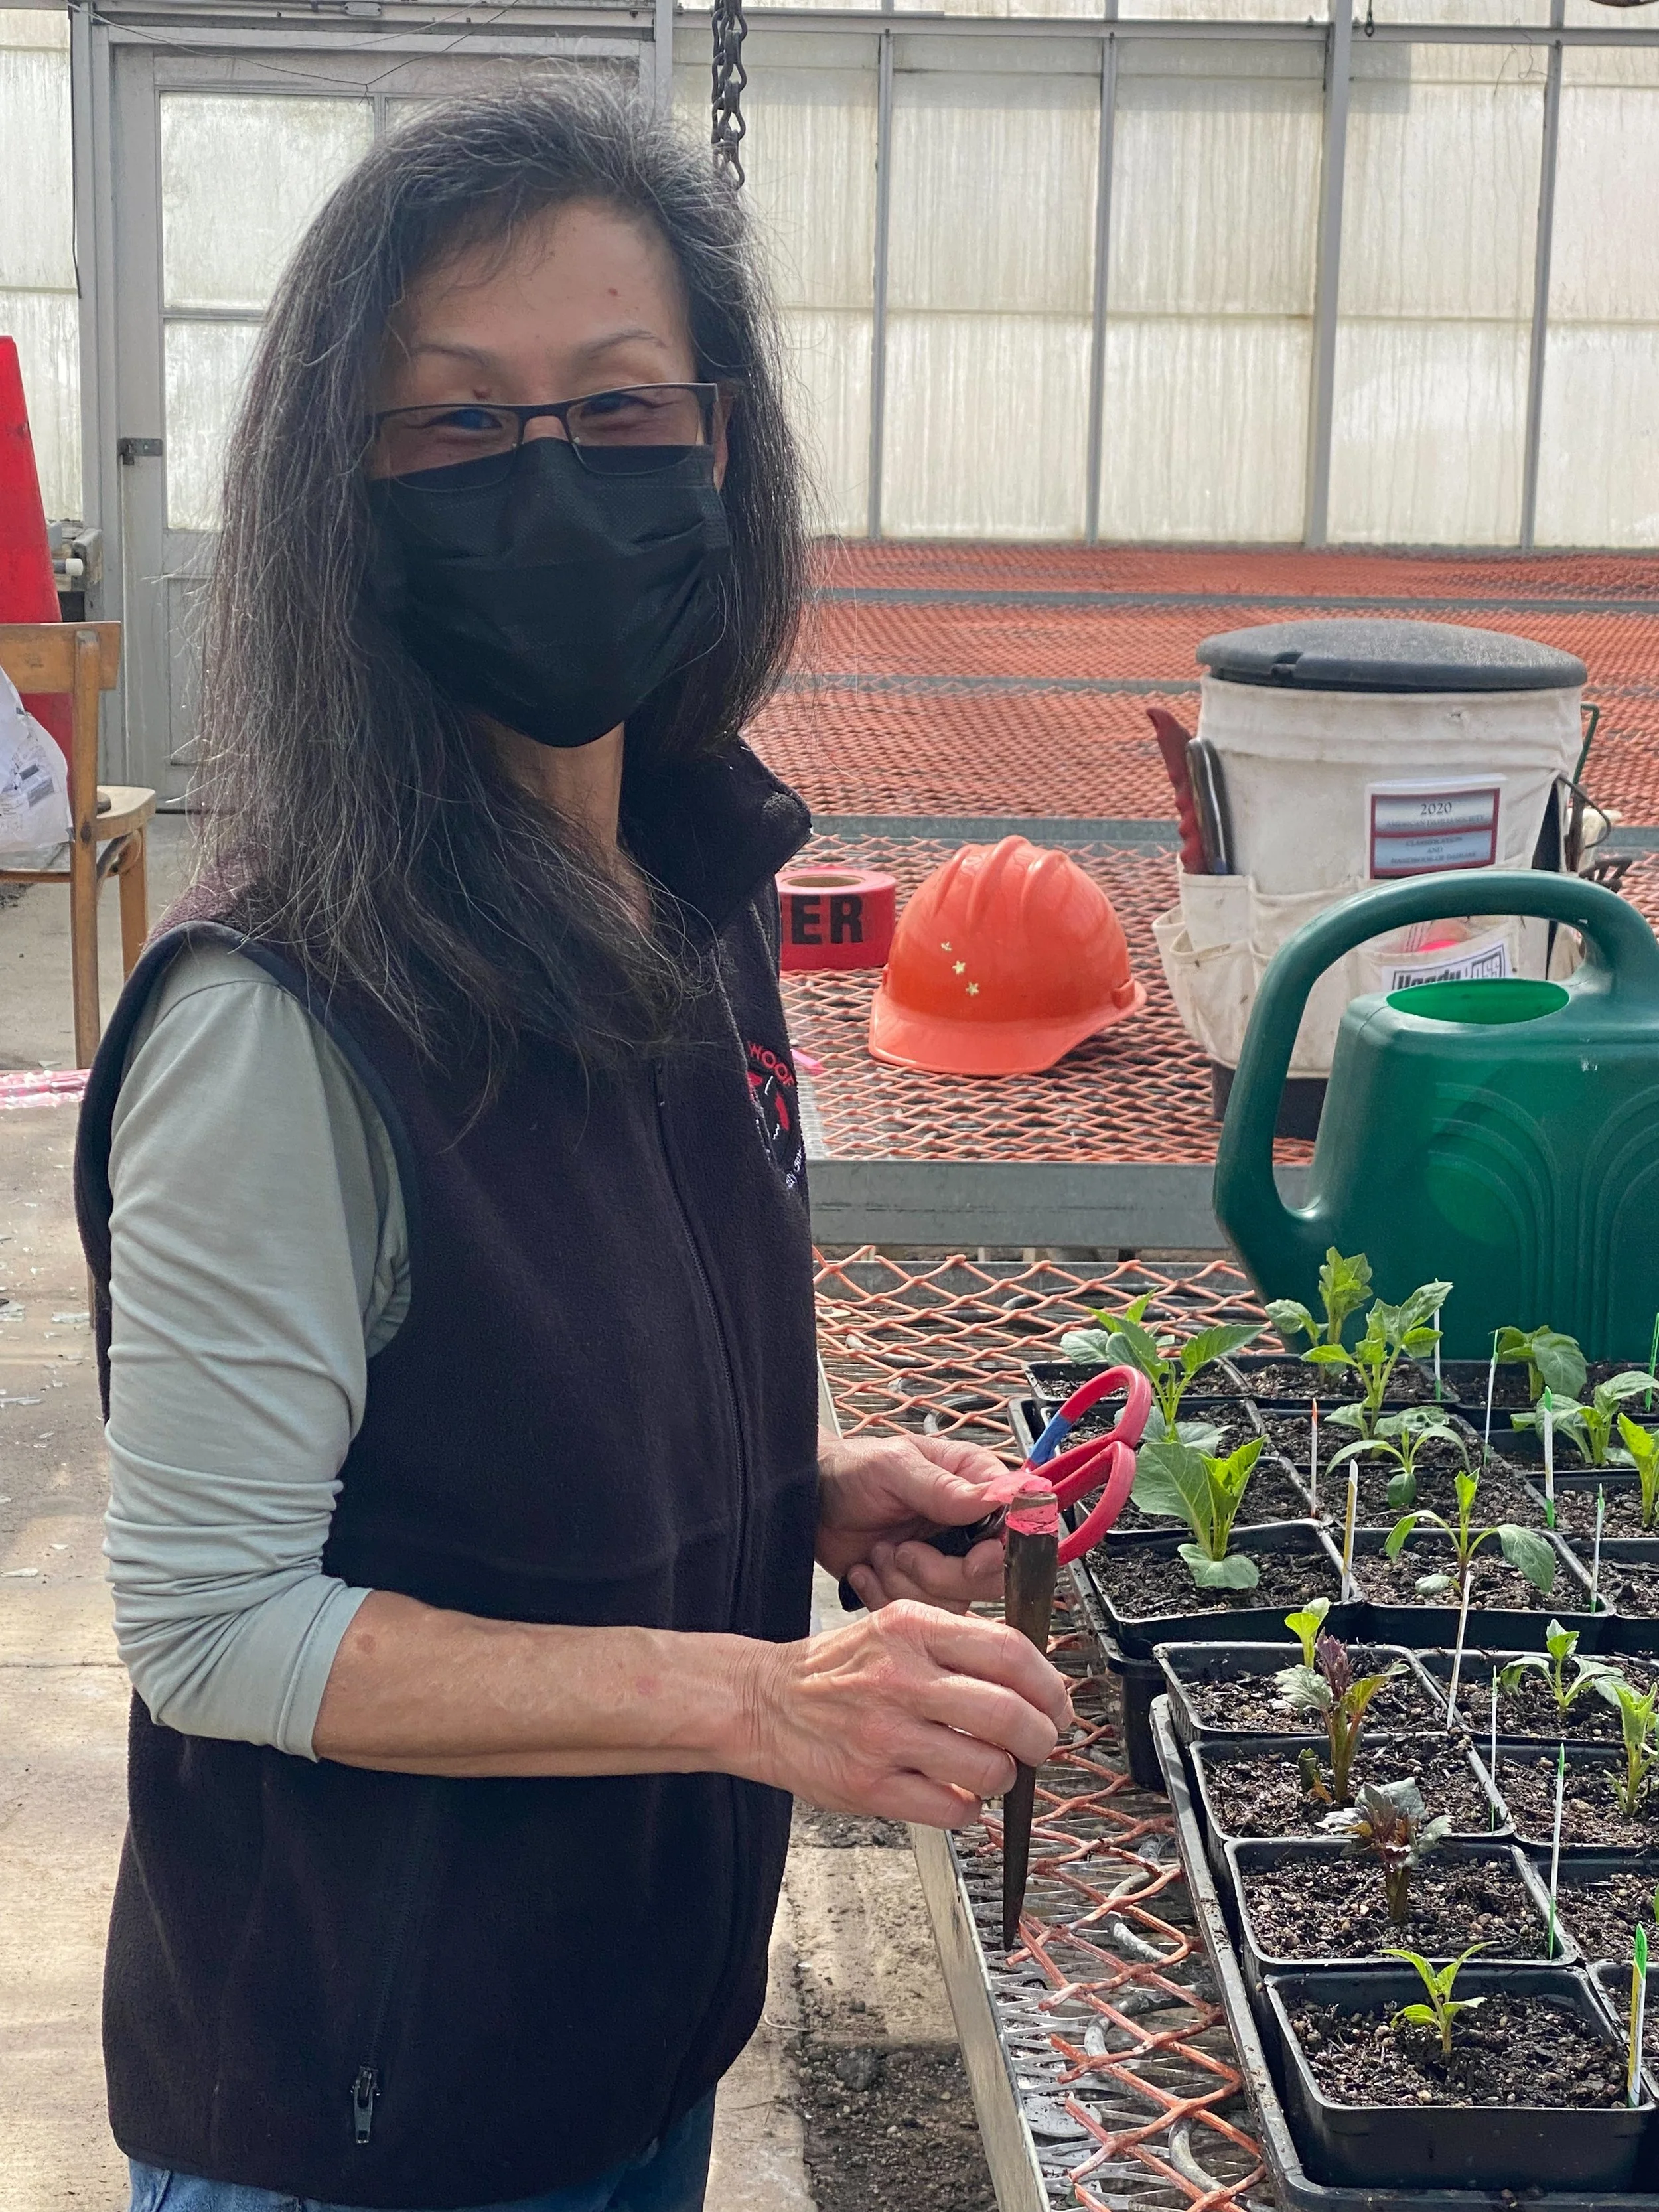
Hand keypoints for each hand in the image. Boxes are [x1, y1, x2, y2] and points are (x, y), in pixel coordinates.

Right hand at [741, 1600, 1072, 1827]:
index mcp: (912, 1629)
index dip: (1050, 1686)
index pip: (1010, 1651)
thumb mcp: (895, 1627)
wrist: (763, 1702)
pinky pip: (952, 1810)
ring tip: (989, 1769)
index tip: (1057, 1705)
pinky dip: (966, 1808)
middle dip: (1042, 1738)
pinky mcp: (871, 1786)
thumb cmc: (838, 1670)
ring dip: (1004, 1776)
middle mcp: (900, 1678)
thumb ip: (960, 1645)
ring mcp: (885, 1735)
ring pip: (988, 1768)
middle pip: (1009, 1714)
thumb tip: (1034, 1679)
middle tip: (1040, 1744)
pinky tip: (953, 1792)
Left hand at [816, 1428, 1010, 1612]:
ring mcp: (946, 1562)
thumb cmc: (851, 1471)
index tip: (974, 1558)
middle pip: (993, 1576)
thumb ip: (945, 1487)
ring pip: (957, 1601)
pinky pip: (924, 1616)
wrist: (808, 1502)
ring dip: (907, 1583)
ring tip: (879, 1553)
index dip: (1001, 1552)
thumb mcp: (895, 1467)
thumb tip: (999, 1496)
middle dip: (944, 1574)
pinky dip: (888, 1596)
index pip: (1018, 1525)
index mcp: (975, 1485)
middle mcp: (968, 1527)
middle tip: (905, 1551)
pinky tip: (867, 1570)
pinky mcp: (920, 1590)